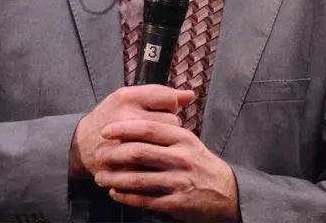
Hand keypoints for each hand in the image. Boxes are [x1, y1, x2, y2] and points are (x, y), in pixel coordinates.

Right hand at [69, 85, 195, 179]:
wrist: (80, 145)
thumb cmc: (110, 116)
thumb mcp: (129, 97)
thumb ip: (160, 94)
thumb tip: (191, 95)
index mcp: (127, 98)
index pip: (168, 99)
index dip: (170, 106)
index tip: (161, 111)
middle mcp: (126, 117)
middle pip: (171, 122)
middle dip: (168, 127)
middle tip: (156, 131)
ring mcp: (125, 142)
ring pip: (165, 143)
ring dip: (164, 145)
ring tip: (152, 143)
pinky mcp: (125, 164)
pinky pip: (156, 163)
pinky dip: (156, 162)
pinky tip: (149, 159)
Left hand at [92, 119, 240, 221]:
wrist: (227, 193)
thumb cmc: (201, 165)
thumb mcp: (190, 142)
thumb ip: (167, 131)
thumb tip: (135, 122)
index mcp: (184, 139)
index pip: (149, 128)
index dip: (124, 128)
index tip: (106, 130)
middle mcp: (182, 158)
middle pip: (139, 152)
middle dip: (113, 154)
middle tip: (98, 155)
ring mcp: (179, 181)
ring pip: (137, 178)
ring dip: (114, 178)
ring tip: (101, 177)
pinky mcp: (176, 202)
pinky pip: (144, 199)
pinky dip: (126, 196)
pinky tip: (115, 193)